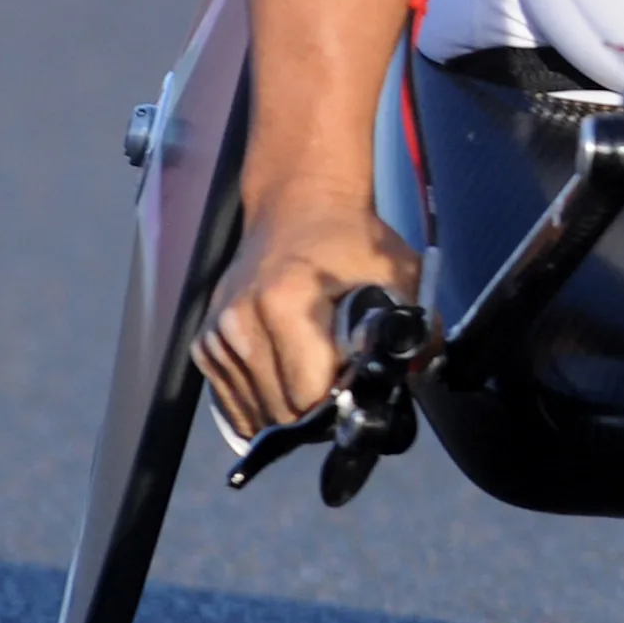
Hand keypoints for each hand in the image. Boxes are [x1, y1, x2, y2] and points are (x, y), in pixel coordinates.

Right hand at [192, 193, 418, 440]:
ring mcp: (216, 335)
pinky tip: (285, 379)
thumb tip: (419, 373)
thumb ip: (417, 327)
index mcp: (286, 303)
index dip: (339, 407)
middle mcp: (240, 322)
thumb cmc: (352, 242)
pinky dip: (263, 402)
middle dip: (315, 415)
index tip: (358, 393)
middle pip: (281, 411)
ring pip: (256, 413)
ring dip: (288, 410)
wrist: (297, 207)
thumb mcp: (398, 273)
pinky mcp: (204, 344)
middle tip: (340, 388)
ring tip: (312, 377)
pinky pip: (235, 401)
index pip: (307, 397)